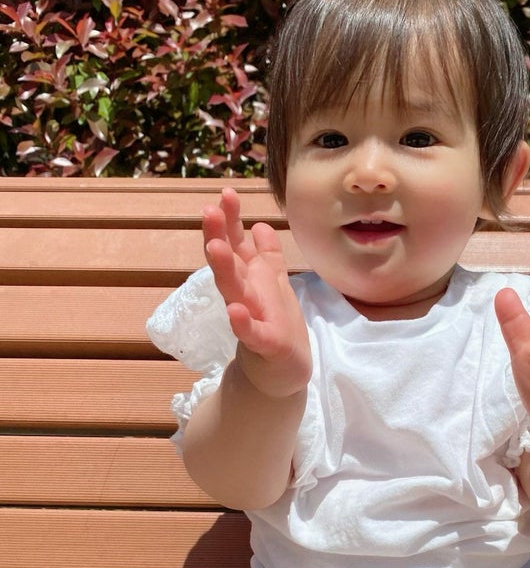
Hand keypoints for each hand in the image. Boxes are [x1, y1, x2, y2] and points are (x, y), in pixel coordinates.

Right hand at [202, 187, 310, 397]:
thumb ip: (266, 257)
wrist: (282, 374)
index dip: (231, 220)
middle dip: (219, 236)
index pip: (235, 244)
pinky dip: (243, 323)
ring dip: (224, 270)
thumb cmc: (275, 326)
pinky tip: (235, 310)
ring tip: (216, 248)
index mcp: (249, 278)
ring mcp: (251, 319)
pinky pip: (251, 333)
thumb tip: (260, 225)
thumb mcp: (273, 285)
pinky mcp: (264, 345)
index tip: (227, 193)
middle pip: (228, 262)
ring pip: (234, 291)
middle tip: (208, 211)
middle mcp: (245, 295)